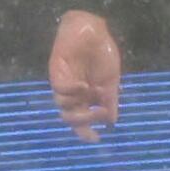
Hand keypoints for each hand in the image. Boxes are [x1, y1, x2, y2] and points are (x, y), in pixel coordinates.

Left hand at [47, 7, 122, 137]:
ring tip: (93, 93)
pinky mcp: (57, 72)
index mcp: (86, 98)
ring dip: (77, 103)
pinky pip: (60, 88)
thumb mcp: (111, 80)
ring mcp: (64, 84)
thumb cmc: (102, 54)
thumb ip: (110, 100)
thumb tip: (112, 122)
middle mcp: (73, 95)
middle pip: (71, 117)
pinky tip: (84, 85)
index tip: (97, 139)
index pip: (82, 121)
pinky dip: (72, 90)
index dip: (86, 133)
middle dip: (82, 121)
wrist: (94, 31)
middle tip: (97, 114)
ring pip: (62, 105)